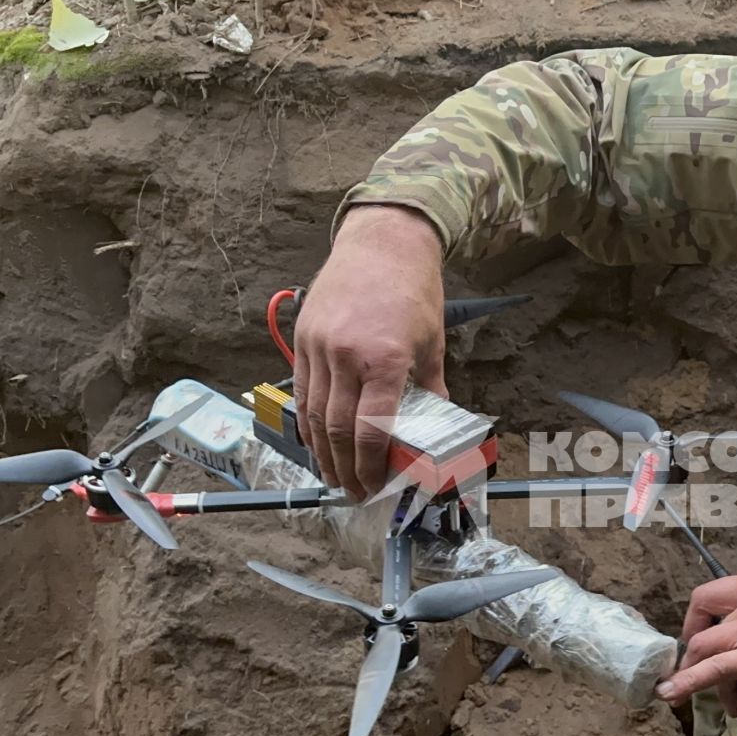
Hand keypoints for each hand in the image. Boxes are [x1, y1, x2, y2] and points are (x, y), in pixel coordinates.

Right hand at [291, 205, 448, 499]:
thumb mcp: (432, 342)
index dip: (370, 464)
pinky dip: (307, 421)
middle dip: (345, 467)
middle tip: (353, 492)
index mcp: (384, 359)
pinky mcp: (303, 337)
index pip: (370, 427)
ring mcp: (319, 345)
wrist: (381, 243)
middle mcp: (347, 354)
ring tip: (333, 476)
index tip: (374, 485)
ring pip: (313, 413)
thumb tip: (434, 426)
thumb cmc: (413, 291)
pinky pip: (302, 390)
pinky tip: (316, 442)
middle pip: (337, 428)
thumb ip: (430, 388)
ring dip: (322, 451)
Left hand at [655, 570, 736, 713]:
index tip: (703, 643)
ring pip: (703, 649)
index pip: (711, 594)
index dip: (697, 622)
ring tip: (701, 699)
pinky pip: (713, 670)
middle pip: (701, 624)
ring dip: (693, 675)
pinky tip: (670, 695)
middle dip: (692, 653)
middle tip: (700, 675)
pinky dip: (687, 683)